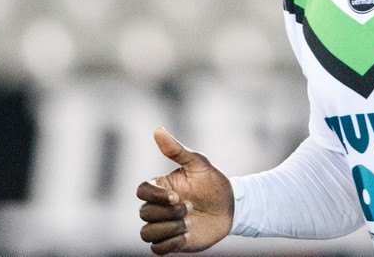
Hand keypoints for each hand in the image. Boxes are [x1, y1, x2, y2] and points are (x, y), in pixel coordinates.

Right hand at [137, 127, 233, 254]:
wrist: (231, 207)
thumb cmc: (214, 183)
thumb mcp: (199, 164)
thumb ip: (177, 150)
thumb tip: (157, 129)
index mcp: (161, 187)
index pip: (141, 191)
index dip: (154, 196)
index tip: (176, 196)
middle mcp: (159, 207)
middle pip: (144, 213)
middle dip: (167, 212)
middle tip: (190, 207)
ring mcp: (164, 225)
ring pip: (146, 233)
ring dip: (167, 229)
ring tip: (188, 224)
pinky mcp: (172, 242)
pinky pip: (157, 249)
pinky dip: (169, 244)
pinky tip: (187, 235)